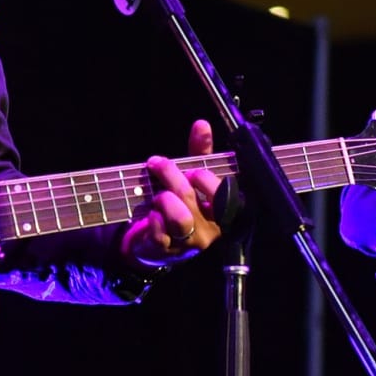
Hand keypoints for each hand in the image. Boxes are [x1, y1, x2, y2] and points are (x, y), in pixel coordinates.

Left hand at [118, 119, 224, 268]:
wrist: (152, 241)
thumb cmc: (178, 205)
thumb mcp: (190, 176)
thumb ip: (199, 152)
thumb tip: (202, 125)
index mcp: (222, 211)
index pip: (224, 193)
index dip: (204, 177)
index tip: (189, 169)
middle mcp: (210, 229)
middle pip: (192, 197)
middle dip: (171, 176)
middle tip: (157, 165)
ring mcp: (189, 242)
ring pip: (179, 218)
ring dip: (163, 199)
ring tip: (156, 195)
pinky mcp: (166, 249)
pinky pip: (159, 232)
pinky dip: (152, 218)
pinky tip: (150, 214)